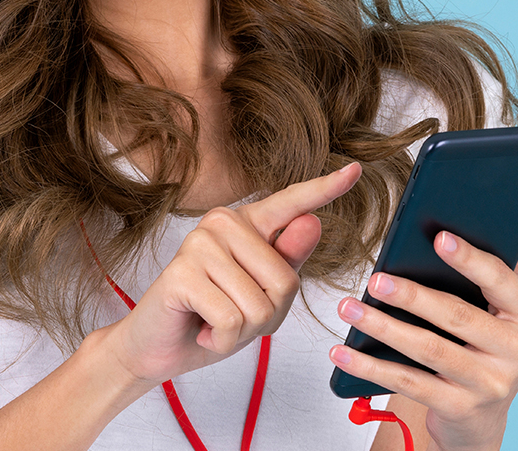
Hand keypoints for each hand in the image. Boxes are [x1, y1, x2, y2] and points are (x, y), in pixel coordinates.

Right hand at [99, 163, 361, 387]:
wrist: (160, 347)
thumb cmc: (212, 318)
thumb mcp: (262, 297)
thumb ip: (287, 263)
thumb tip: (313, 222)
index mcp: (247, 224)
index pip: (292, 203)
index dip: (325, 189)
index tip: (357, 170)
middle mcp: (222, 222)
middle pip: (284, 281)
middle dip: (265, 317)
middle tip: (231, 316)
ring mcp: (199, 243)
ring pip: (258, 305)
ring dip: (241, 332)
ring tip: (213, 322)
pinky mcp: (181, 272)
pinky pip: (232, 319)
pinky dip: (222, 339)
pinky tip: (201, 329)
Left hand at [329, 224, 517, 450]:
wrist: (480, 416)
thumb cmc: (484, 345)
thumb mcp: (502, 310)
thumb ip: (504, 268)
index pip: (500, 281)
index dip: (470, 260)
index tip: (438, 238)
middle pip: (458, 316)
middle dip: (412, 296)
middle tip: (376, 279)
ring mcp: (490, 385)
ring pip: (429, 350)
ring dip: (383, 327)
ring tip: (348, 308)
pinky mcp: (460, 409)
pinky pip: (409, 385)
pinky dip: (371, 367)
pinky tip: (342, 352)